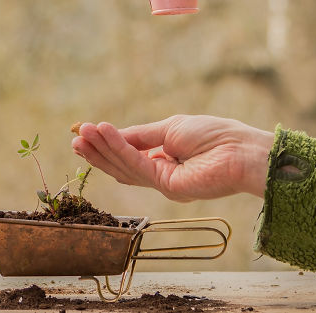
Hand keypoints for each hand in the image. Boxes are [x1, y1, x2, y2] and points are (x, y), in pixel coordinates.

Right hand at [71, 115, 273, 201]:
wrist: (240, 151)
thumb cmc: (215, 135)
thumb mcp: (170, 128)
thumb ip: (141, 135)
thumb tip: (113, 133)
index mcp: (164, 160)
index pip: (129, 155)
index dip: (107, 145)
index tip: (86, 133)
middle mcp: (161, 174)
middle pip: (121, 165)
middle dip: (97, 151)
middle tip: (75, 139)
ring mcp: (162, 184)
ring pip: (124, 167)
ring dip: (102, 150)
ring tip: (82, 134)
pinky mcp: (166, 186)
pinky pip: (136, 165)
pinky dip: (118, 148)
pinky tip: (104, 133)